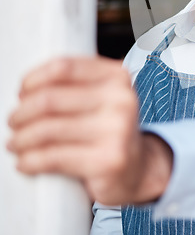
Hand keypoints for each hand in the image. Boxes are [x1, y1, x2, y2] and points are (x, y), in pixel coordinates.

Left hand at [7, 57, 172, 205]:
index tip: (22, 92)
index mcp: (118, 77)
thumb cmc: (109, 128)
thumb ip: (74, 83)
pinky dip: (29, 161)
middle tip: (14, 122)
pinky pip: (52, 158)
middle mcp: (121, 100)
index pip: (63, 67)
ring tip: (16, 143)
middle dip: (21, 113)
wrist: (139, 167)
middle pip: (49, 99)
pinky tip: (25, 162)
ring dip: (20, 139)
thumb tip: (26, 89)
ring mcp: (117, 130)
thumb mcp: (102, 96)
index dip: (33, 79)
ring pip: (46, 130)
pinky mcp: (108, 160)